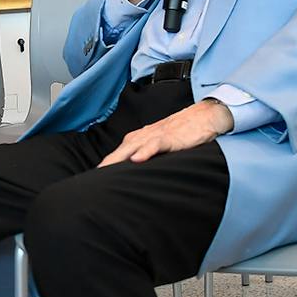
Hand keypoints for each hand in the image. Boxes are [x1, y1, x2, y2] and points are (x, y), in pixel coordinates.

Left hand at [97, 99, 233, 167]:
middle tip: (91, 180)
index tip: (93, 180)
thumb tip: (137, 170)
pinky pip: (155, 144)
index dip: (106, 165)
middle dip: (105, 164)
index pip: (118, 153)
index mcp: (139, 138)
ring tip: (105, 171)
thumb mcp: (161, 143)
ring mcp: (156, 135)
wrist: (205, 115)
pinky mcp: (170, 137)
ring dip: (118, 159)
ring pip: (132, 147)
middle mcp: (143, 136)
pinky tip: (137, 159)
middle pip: (119, 151)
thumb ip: (148, 154)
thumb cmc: (183, 131)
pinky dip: (145, 151)